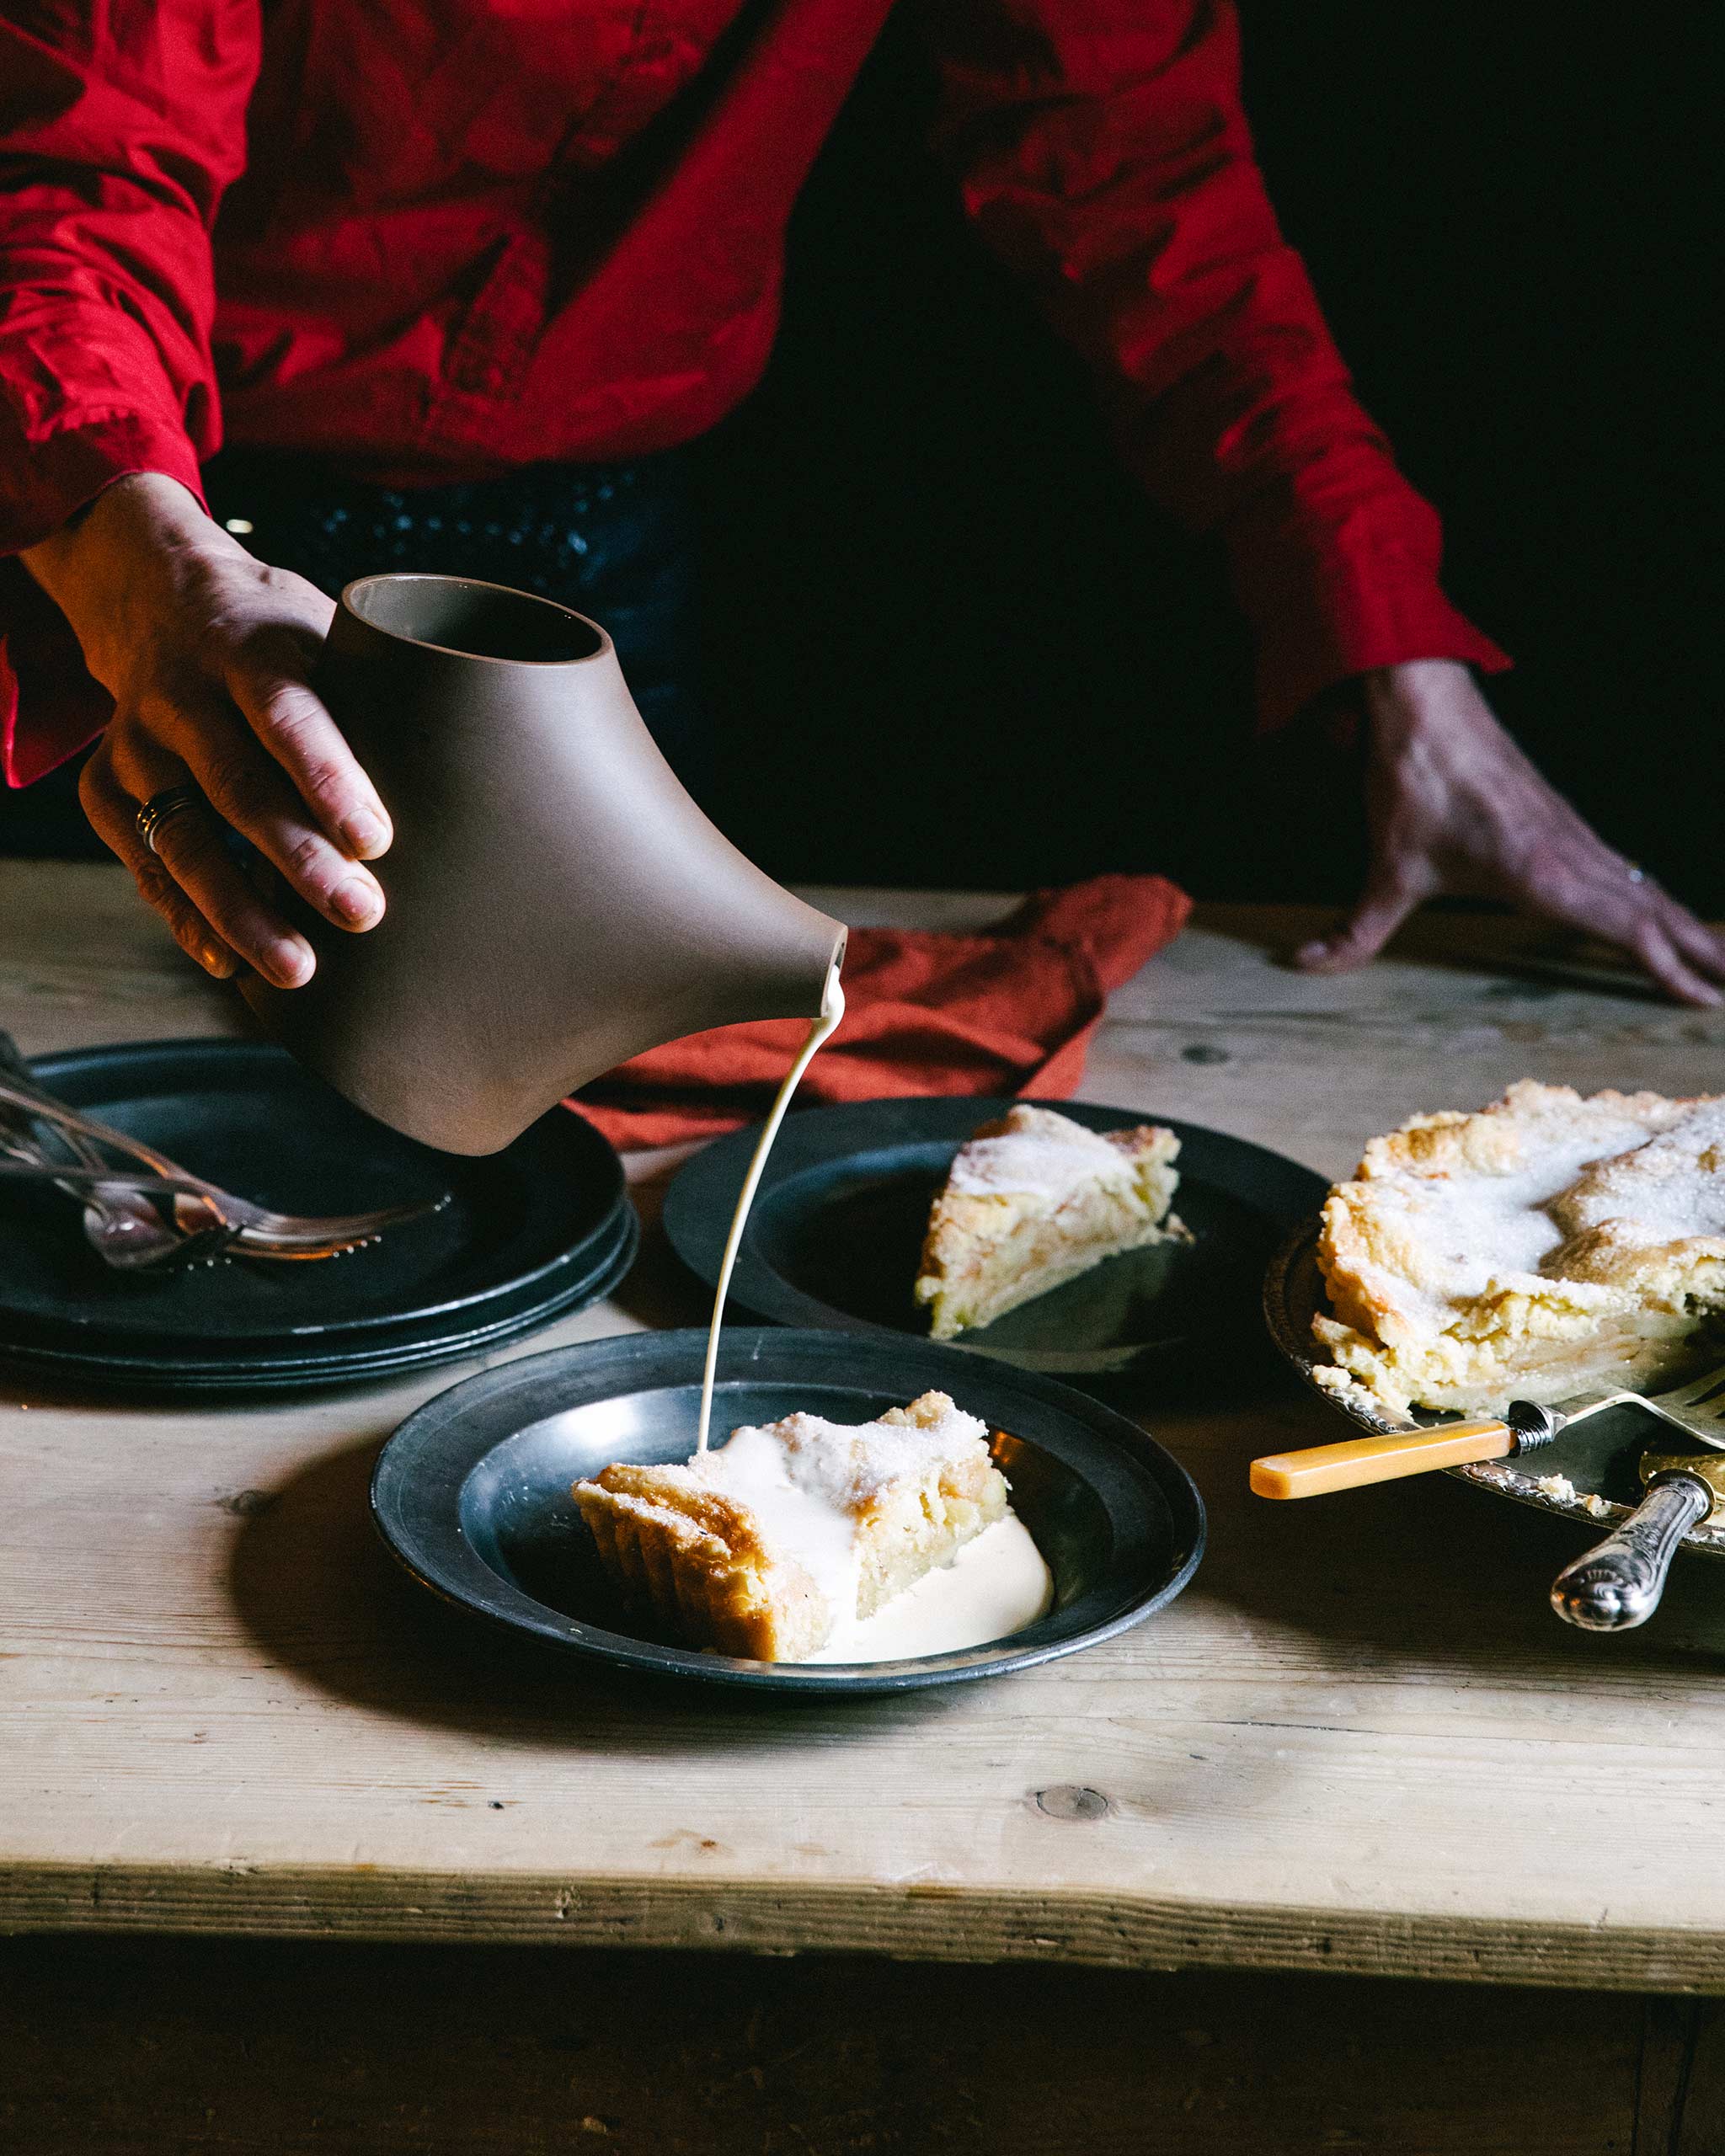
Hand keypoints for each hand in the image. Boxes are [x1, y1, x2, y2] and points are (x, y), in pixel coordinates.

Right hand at [22, 473, 391, 986]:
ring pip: (184, 840)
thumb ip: (376, 694)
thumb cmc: (278, 639)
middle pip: (239, 788)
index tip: (375, 841)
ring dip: (240, 911)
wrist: (156, 598)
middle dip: (298, 860)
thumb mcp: (325, 634)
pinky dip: (187, 919)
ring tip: (298, 968)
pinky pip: (147, 865)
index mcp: (250, 651)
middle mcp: (182, 696)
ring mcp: (136, 745)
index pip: (289, 716)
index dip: (329, 779)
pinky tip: (231, 963)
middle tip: (360, 915)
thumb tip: (475, 771)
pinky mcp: (105, 789)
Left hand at [1293, 660, 1724, 1005]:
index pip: (1624, 929)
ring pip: (1645, 888)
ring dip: (1686, 926)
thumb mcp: (1384, 868)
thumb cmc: (1413, 784)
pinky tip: (1660, 912)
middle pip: (1653, 913)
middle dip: (1702, 953)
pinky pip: (1623, 868)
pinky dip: (1652, 896)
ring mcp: (1574, 834)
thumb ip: (1353, 929)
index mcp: (1543, 873)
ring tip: (1720, 963)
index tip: (1705, 1000)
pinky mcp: (1564, 820)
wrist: (1426, 704)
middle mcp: (1573, 854)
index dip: (1666, 967)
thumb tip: (1304, 964)